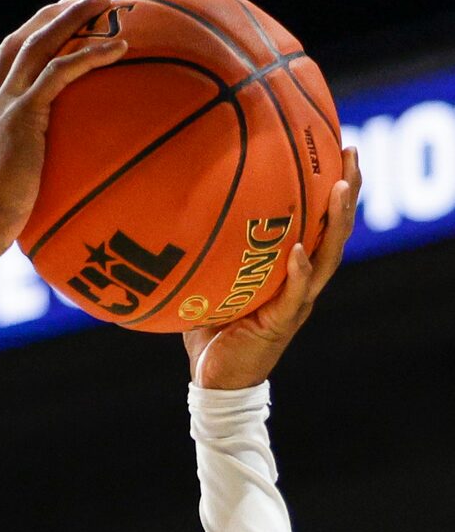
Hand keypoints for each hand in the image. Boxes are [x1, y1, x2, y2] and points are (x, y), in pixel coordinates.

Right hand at [0, 0, 127, 247]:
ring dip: (72, 18)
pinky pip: (62, 72)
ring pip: (39, 44)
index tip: (47, 31)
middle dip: (47, 18)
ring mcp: (2, 106)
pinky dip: (91, 55)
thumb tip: (24, 207)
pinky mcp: (22, 115)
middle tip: (77, 0)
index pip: (0, 71)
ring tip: (104, 0)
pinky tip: (121, 47)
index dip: (24, 44)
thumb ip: (7, 187)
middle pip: (17, 44)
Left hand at [185, 148, 360, 388]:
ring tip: (341, 188)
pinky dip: (298, 271)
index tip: (337, 148)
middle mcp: (302, 284)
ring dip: (336, 222)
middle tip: (351, 152)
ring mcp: (295, 304)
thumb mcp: (213, 285)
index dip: (332, 189)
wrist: (215, 383)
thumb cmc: (213, 334)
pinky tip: (300, 248)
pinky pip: (294, 294)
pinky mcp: (279, 324)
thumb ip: (211, 254)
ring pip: (326, 257)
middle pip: (335, 231)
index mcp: (292, 273)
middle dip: (347, 191)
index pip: (320, 223)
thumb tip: (181, 214)